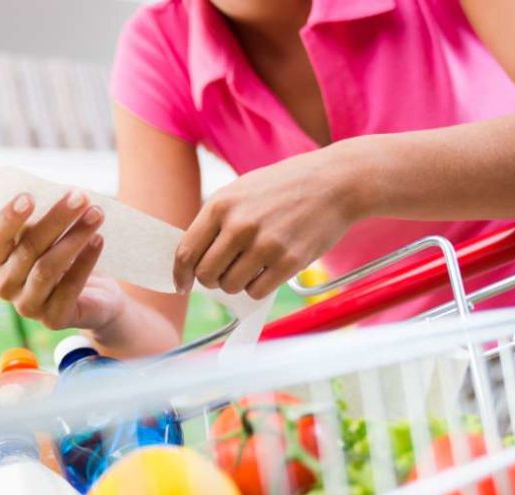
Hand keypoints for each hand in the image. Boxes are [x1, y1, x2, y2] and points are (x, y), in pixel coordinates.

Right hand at [0, 189, 126, 330]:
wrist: (96, 297)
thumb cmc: (68, 258)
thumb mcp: (52, 236)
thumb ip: (46, 218)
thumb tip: (60, 193)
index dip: (9, 217)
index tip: (29, 196)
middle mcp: (6, 284)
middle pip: (28, 248)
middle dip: (56, 219)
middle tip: (80, 197)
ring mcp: (27, 305)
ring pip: (47, 267)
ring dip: (74, 237)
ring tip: (96, 215)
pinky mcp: (52, 319)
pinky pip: (70, 287)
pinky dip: (85, 261)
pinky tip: (98, 240)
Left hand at [173, 147, 360, 299]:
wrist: (335, 182)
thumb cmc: (285, 187)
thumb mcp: (241, 191)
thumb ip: (216, 220)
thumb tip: (193, 259)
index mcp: (221, 205)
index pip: (186, 252)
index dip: (180, 275)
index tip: (182, 285)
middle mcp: (239, 225)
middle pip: (206, 275)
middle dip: (211, 280)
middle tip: (225, 273)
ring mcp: (265, 244)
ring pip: (230, 286)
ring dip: (236, 283)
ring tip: (251, 267)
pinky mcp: (288, 261)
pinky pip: (257, 291)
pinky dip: (258, 287)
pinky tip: (268, 271)